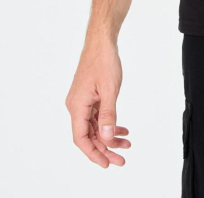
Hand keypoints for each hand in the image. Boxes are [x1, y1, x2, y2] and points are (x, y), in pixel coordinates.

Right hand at [65, 39, 130, 167]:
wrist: (102, 41)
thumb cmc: (103, 60)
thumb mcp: (109, 90)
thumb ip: (108, 115)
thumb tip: (106, 138)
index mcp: (77, 106)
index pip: (81, 138)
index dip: (93, 153)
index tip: (107, 163)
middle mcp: (76, 106)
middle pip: (89, 135)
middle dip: (105, 148)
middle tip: (121, 159)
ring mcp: (83, 101)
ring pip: (95, 127)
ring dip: (109, 137)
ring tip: (126, 144)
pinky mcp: (89, 96)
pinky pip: (98, 116)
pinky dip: (109, 124)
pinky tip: (122, 129)